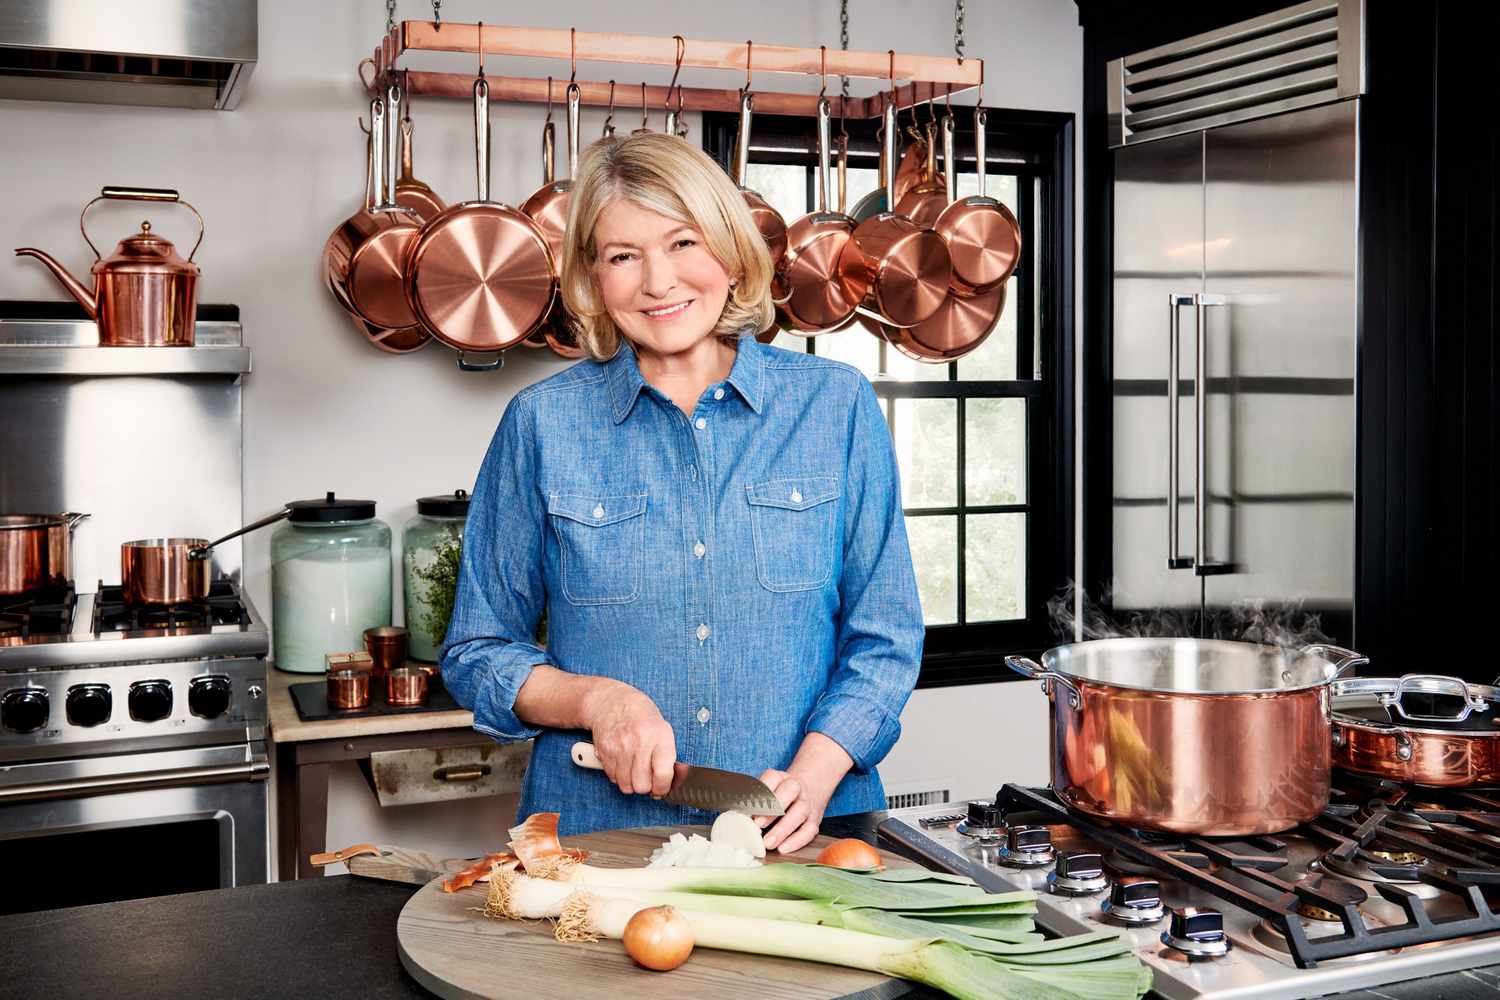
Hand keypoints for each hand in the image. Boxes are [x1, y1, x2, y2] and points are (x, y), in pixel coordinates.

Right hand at [581, 679, 675, 797]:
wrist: (612, 702)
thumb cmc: (642, 717)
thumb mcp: (663, 730)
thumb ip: (669, 757)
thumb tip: (674, 782)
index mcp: (660, 736)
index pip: (662, 775)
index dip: (663, 788)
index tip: (662, 788)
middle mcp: (639, 742)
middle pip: (642, 786)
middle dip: (646, 787)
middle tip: (648, 778)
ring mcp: (619, 747)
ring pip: (626, 786)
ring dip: (631, 783)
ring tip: (635, 770)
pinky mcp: (604, 751)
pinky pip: (613, 778)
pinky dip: (618, 776)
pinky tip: (623, 763)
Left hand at [754, 733, 853, 853]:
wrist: (809, 788)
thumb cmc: (779, 793)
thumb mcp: (766, 788)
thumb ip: (751, 799)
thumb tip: (733, 815)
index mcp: (780, 777)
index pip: (772, 778)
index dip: (761, 792)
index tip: (749, 809)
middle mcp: (796, 787)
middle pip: (790, 791)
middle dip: (773, 808)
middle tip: (758, 825)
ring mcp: (807, 803)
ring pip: (800, 812)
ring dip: (783, 829)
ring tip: (768, 843)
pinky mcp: (815, 819)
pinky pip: (809, 830)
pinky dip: (796, 841)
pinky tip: (783, 848)